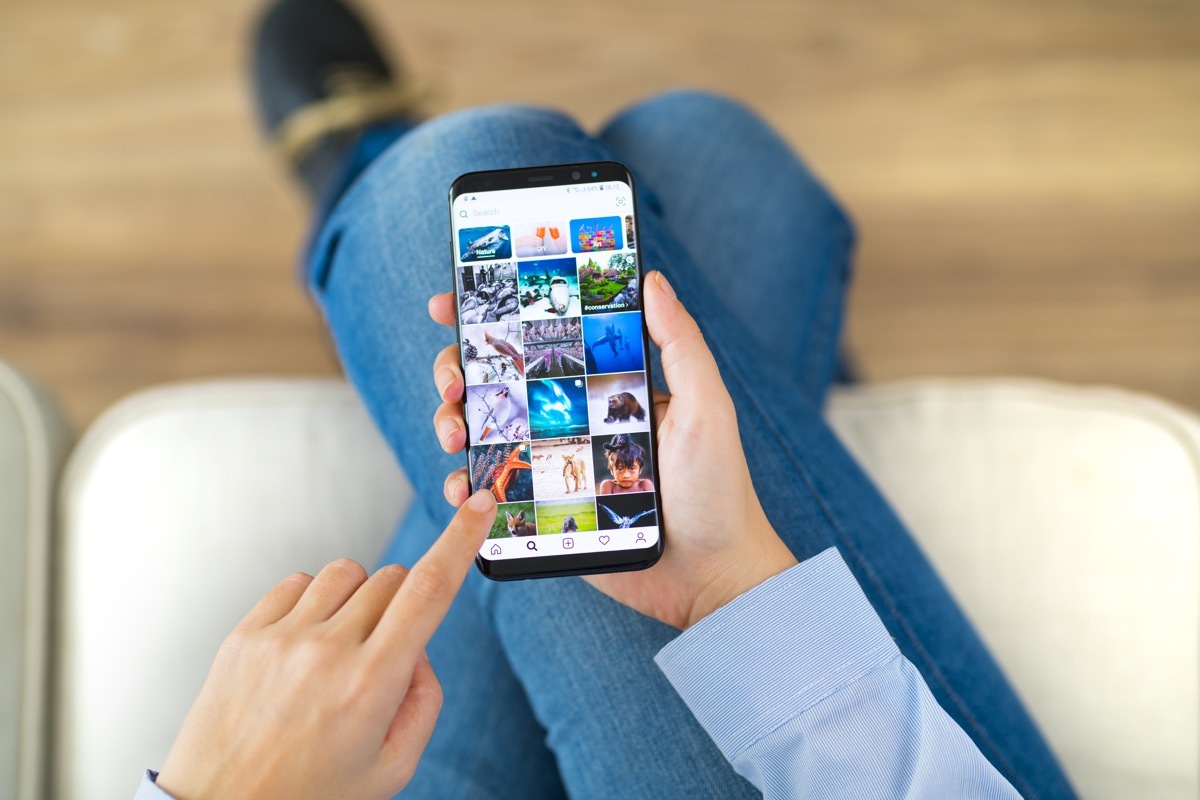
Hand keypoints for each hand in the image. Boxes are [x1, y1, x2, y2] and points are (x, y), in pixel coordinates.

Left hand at [155, 491, 497, 799]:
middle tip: (382, 654)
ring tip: (339, 650)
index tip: (480, 506)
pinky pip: (298, 583)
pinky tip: (305, 646)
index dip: (461, 539)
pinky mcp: (245, 634)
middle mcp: (327, 651)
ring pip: (348, 572)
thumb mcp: (392, 767)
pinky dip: (314, 603)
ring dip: (359, 600)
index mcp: (371, 684)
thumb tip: (417, 648)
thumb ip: (424, 700)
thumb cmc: (308, 796)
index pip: (430, 590)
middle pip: (394, 578)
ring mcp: (281, 638)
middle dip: (404, 604)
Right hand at [428, 271, 796, 629]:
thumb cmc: (717, 490)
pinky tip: (463, 487)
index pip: (541, 338)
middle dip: (457, 371)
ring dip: (451, 424)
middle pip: (497, 381)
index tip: (450, 302)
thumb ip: (680, 344)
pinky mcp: (543, 512)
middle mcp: (571, 419)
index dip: (492, 317)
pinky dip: (464, 485)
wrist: (712, 578)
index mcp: (604, 386)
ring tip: (455, 436)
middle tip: (452, 383)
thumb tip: (653, 279)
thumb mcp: (705, 407)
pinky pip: (491, 491)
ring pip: (485, 432)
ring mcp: (553, 465)